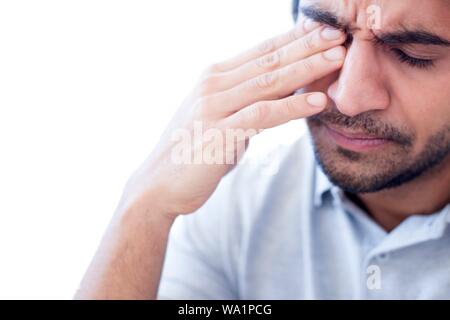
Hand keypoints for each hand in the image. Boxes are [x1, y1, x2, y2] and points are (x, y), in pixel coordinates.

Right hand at [121, 17, 345, 217]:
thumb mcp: (220, 118)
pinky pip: (261, 116)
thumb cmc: (193, 150)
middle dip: (307, 44)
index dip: (294, 37)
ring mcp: (213, 108)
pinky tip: (317, 101)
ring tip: (337, 58)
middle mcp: (213, 85)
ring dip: (306, 68)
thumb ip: (247, 104)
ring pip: (268, 82)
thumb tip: (281, 97)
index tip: (324, 28)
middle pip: (268, 60)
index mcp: (214, 78)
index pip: (261, 50)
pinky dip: (291, 108)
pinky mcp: (218, 134)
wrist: (159, 184)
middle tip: (340, 32)